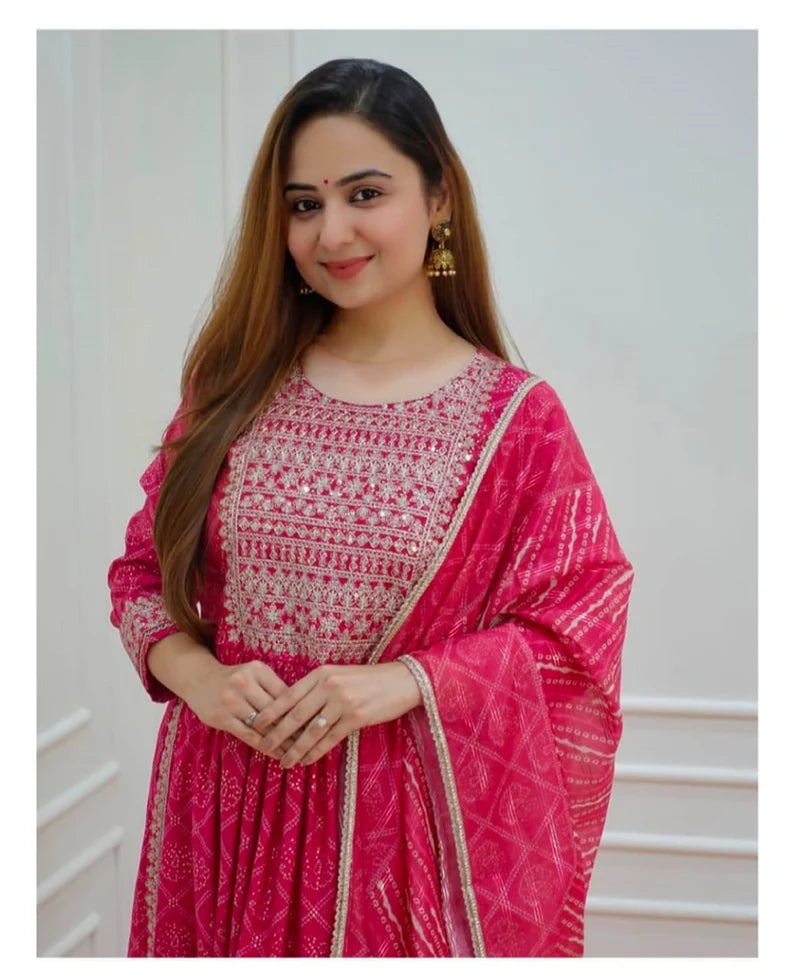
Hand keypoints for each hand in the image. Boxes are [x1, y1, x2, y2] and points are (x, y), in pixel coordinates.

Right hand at [182, 659, 301, 758]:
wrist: (199, 679)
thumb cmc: (235, 679)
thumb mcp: (254, 675)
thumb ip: (274, 688)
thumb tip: (304, 709)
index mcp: (257, 670)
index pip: (285, 694)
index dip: (302, 710)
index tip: (317, 723)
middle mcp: (244, 683)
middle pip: (276, 710)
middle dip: (295, 728)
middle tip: (313, 741)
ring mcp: (231, 700)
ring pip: (263, 725)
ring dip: (282, 741)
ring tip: (298, 752)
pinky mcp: (222, 717)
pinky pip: (249, 735)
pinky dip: (265, 746)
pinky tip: (278, 753)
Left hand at [251, 662, 421, 767]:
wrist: (401, 681)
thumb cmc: (368, 679)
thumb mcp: (339, 675)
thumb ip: (317, 688)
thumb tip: (293, 709)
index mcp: (321, 673)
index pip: (288, 694)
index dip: (270, 711)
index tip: (256, 724)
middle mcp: (329, 686)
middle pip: (295, 715)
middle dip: (277, 734)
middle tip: (263, 747)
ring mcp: (342, 702)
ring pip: (311, 731)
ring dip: (295, 749)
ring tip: (283, 762)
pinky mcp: (355, 718)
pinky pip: (330, 739)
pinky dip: (316, 752)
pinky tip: (306, 760)